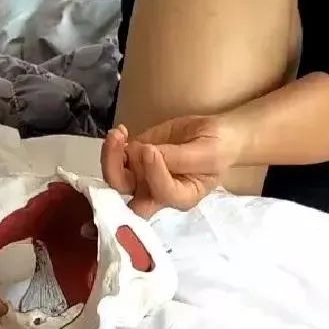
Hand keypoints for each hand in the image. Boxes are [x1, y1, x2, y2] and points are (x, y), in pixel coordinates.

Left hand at [100, 116, 238, 217]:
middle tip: (118, 145)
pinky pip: (116, 160)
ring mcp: (143, 178)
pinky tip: (121, 131)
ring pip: (117, 178)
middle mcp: (157, 193)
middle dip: (116, 175)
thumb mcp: (209, 153)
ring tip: (118, 134)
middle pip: (129, 195)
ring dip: (111, 157)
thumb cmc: (217, 148)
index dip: (153, 173)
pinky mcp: (135, 160)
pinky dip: (113, 147)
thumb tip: (148, 153)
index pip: (162, 193)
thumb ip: (180, 158)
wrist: (213, 134)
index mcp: (181, 197)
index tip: (151, 148)